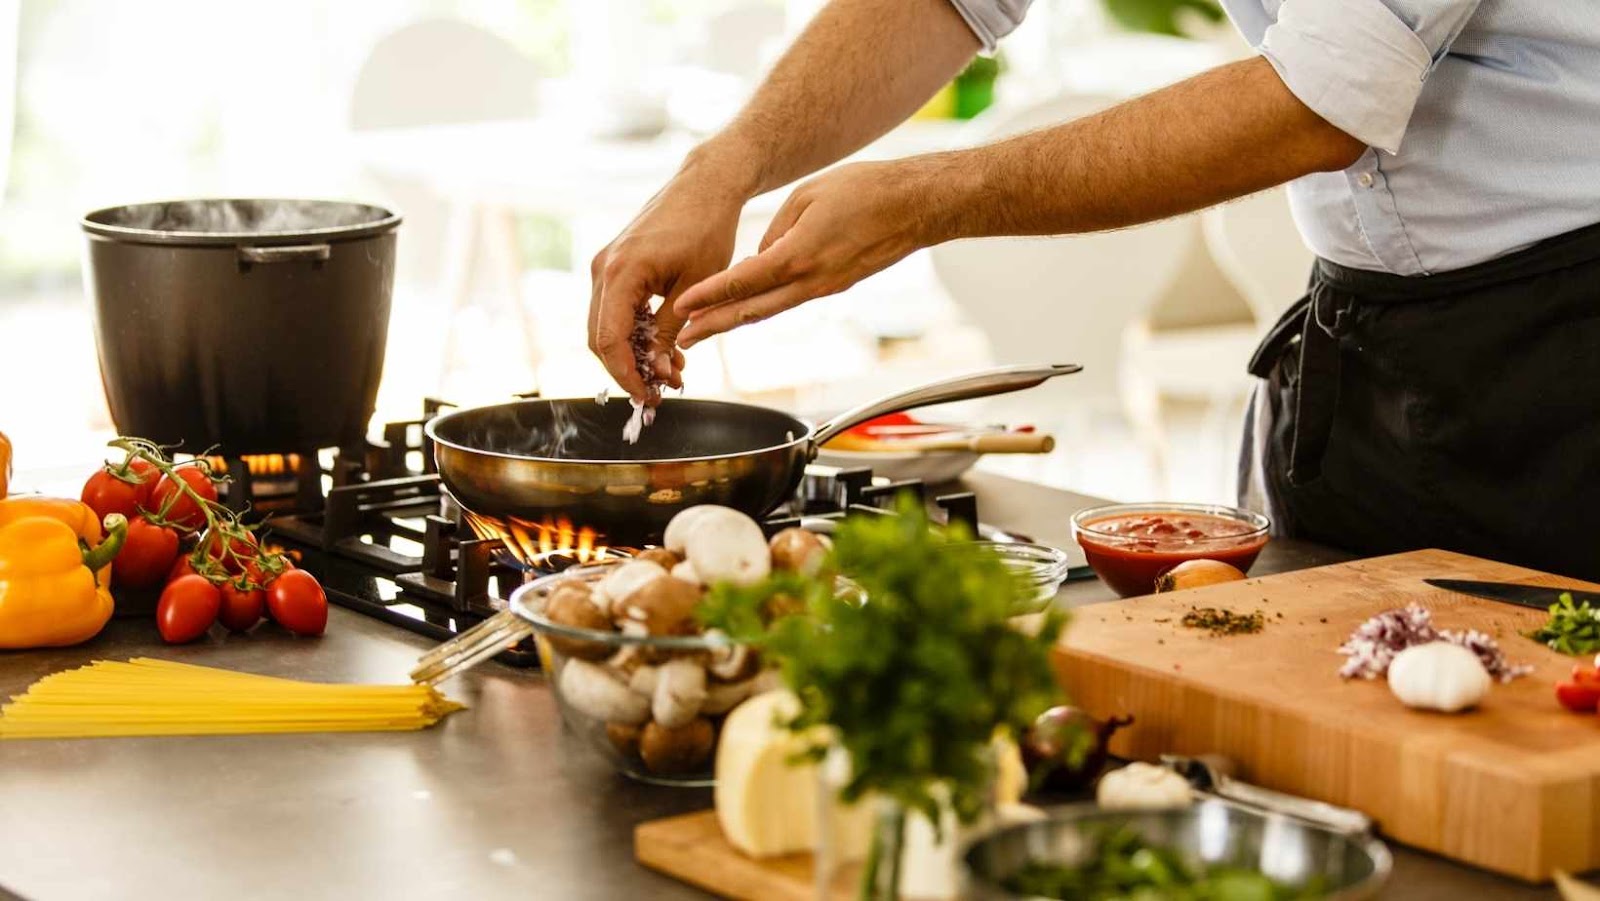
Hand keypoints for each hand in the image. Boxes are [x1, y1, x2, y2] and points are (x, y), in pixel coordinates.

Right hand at [589, 160, 748, 401]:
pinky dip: (635, 333)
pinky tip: (664, 348)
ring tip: (671, 372)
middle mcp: (603, 269)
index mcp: (621, 272)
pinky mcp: (615, 266)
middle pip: (599, 338)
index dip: (626, 375)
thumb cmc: (707, 228)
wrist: (706, 185)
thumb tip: (659, 371)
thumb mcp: (696, 287)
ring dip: (633, 354)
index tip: (649, 398)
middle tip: (661, 391)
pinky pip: (615, 310)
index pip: (609, 340)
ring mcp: (605, 266)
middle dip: (628, 370)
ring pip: (605, 327)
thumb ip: (671, 330)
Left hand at [673, 156, 957, 347]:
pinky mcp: (835, 286)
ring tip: (704, 331)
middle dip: (713, 326)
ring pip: (770, 310)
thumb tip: (758, 257)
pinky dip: (763, 306)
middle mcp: (811, 281)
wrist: (916, 205)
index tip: (681, 308)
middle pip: (752, 310)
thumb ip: (776, 229)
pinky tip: (745, 307)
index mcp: (799, 255)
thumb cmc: (866, 190)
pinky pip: (791, 300)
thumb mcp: (807, 196)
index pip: (744, 281)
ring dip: (735, 322)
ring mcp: (825, 288)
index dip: (709, 296)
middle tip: (682, 340)